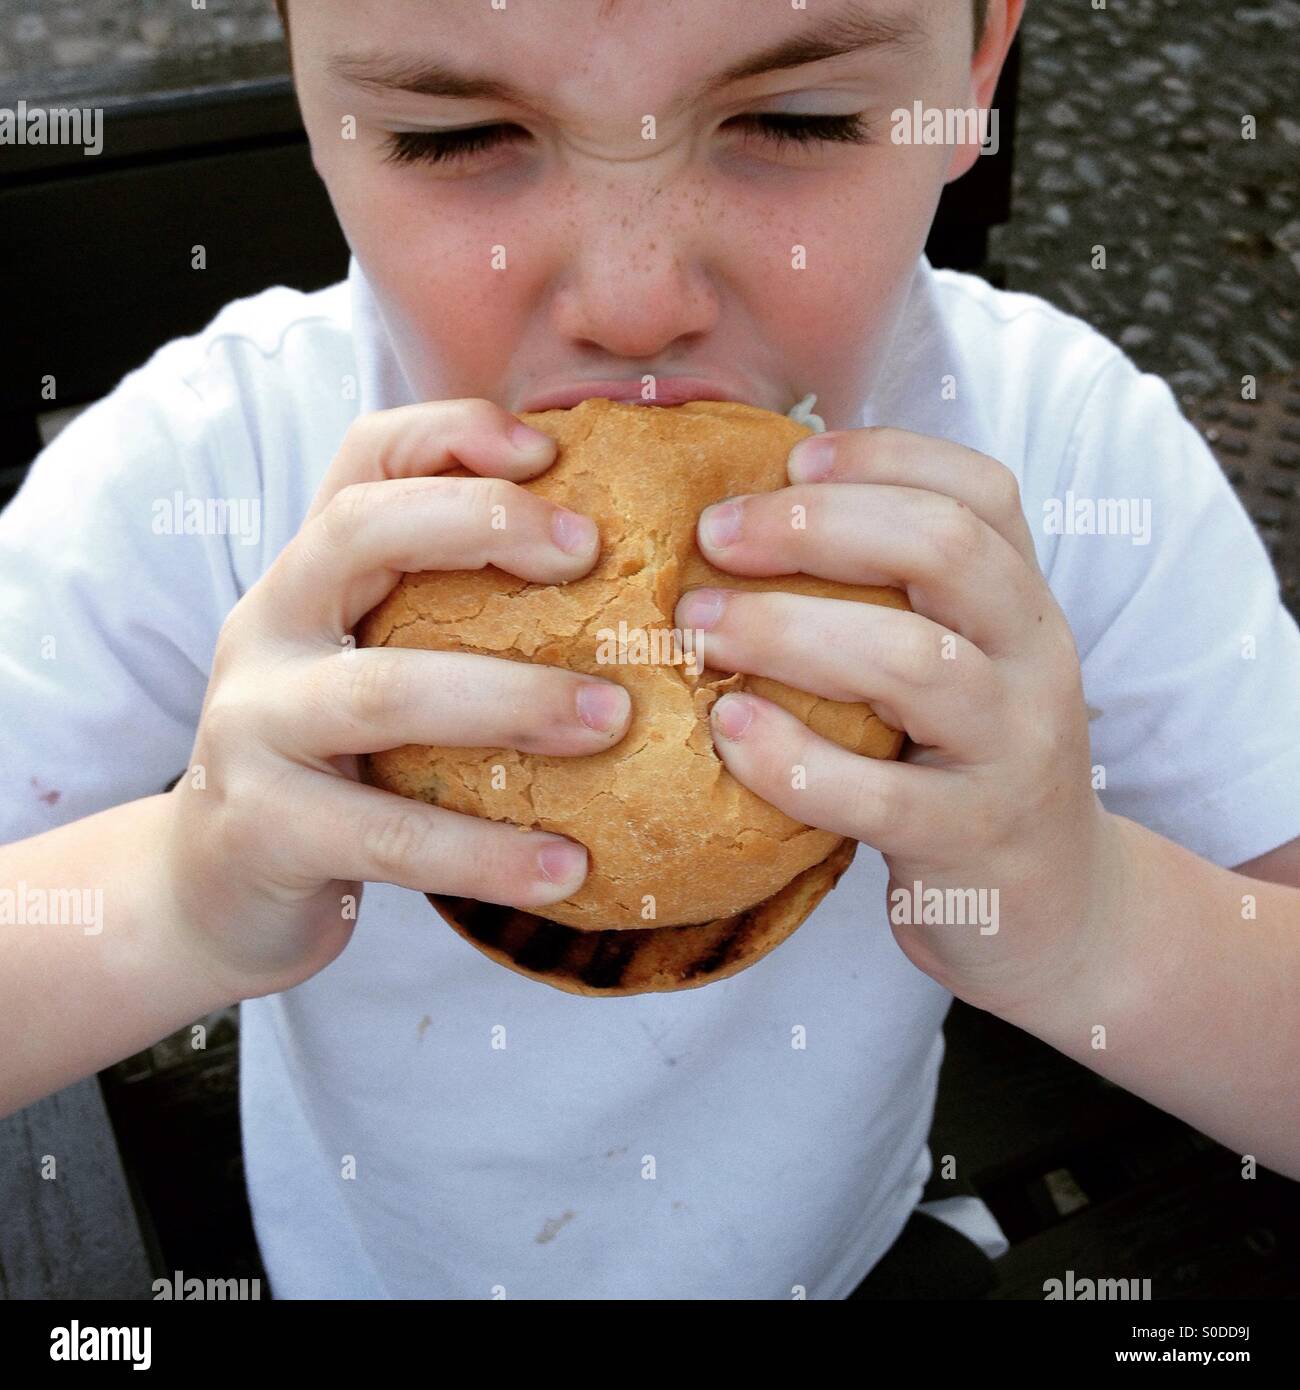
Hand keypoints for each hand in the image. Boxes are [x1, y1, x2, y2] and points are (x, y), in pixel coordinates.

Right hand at [161, 400, 627, 999]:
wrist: (217, 890)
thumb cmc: (337, 768)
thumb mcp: (379, 671)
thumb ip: (456, 623)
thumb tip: (620, 587)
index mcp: (309, 579)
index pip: (362, 462)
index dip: (450, 433)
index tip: (551, 446)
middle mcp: (269, 629)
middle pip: (358, 533)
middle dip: (482, 525)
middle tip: (592, 551)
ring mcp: (253, 727)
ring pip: (384, 691)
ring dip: (512, 698)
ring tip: (613, 718)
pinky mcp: (262, 829)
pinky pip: (389, 836)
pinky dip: (486, 852)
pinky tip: (565, 868)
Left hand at [673, 426, 1123, 1013]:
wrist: (1053, 909)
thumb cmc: (966, 767)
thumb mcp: (959, 667)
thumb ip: (893, 600)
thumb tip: (754, 519)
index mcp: (1022, 603)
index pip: (980, 489)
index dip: (882, 457)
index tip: (789, 460)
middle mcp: (1035, 660)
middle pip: (945, 549)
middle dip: (816, 526)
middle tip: (714, 536)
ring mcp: (1012, 752)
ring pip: (910, 662)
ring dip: (787, 630)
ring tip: (698, 626)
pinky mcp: (971, 840)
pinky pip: (876, 794)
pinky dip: (792, 758)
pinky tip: (726, 731)